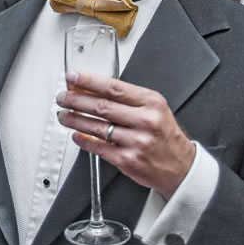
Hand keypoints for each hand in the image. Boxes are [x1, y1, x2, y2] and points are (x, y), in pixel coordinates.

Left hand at [57, 71, 195, 199]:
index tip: (72, 77)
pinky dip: (83, 140)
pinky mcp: (128, 160)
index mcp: (151, 103)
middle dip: (76, 100)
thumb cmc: (164, 134)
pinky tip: (76, 134)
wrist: (181, 167)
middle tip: (62, 97)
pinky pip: (98, 147)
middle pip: (101, 106)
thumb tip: (92, 88)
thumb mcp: (154, 108)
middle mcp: (145, 121)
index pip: (113, 88)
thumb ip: (127, 98)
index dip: (89, 81)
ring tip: (63, 115)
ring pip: (96, 127)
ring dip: (75, 120)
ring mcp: (136, 141)